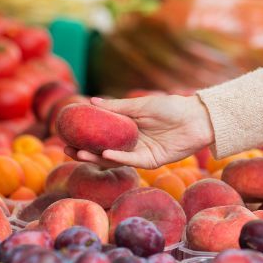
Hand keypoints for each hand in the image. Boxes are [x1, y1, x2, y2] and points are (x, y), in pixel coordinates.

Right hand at [64, 95, 213, 168]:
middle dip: (84, 150)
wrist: (197, 118)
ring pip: (114, 158)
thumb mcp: (141, 105)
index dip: (84, 135)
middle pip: (103, 149)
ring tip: (79, 152)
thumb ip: (118, 106)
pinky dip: (118, 158)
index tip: (66, 132)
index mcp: (128, 127)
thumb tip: (91, 101)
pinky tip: (105, 154)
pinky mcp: (151, 161)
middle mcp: (132, 142)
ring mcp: (140, 153)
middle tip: (66, 148)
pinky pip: (132, 161)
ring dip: (96, 157)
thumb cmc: (171, 107)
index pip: (101, 134)